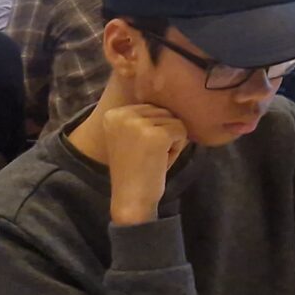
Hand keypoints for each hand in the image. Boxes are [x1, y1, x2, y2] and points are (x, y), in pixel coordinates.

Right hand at [94, 104, 187, 225]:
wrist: (131, 198)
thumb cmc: (135, 170)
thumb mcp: (131, 136)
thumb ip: (143, 118)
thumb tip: (173, 96)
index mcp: (113, 114)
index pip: (151, 108)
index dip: (151, 130)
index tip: (137, 150)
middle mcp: (122, 115)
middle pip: (163, 111)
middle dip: (162, 134)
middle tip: (147, 155)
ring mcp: (139, 124)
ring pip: (174, 121)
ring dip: (170, 142)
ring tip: (153, 159)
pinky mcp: (157, 135)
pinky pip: (181, 132)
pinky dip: (176, 149)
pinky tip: (160, 161)